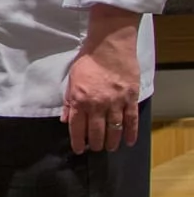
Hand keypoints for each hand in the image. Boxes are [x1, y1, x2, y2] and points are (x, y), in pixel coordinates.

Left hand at [62, 4, 142, 154]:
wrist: (109, 47)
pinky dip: (130, 133)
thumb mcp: (71, 81)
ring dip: (112, 142)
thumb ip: (69, 102)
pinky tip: (128, 142)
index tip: (79, 149)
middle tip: (96, 149)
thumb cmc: (87, 62)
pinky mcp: (130, 98)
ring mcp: (115, 103)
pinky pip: (131, 120)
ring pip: (114, 129)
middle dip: (95, 144)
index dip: (78, 141)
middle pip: (96, 131)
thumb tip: (65, 120)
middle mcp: (97, 105)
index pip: (77, 127)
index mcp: (80, 100)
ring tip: (110, 148)